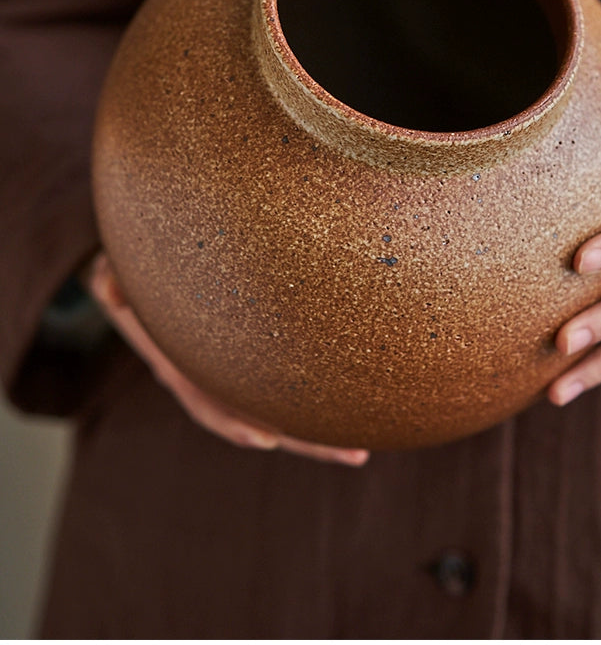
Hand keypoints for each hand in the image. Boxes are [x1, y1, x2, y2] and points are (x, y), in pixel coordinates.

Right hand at [83, 252, 369, 465]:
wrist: (145, 274)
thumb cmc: (134, 274)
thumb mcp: (116, 277)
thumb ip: (113, 284)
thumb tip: (108, 288)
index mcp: (180, 367)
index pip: (210, 402)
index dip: (234, 421)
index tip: (266, 440)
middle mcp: (212, 377)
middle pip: (261, 418)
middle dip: (306, 440)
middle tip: (355, 454)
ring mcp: (234, 370)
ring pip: (280, 405)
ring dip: (322, 426)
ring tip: (365, 443)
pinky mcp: (255, 353)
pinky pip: (287, 378)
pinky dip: (317, 392)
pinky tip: (353, 398)